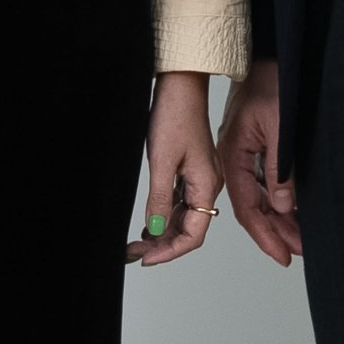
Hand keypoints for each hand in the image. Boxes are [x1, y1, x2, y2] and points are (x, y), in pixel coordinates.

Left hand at [128, 72, 220, 265]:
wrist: (180, 85)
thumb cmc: (175, 115)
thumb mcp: (162, 161)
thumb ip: (160, 199)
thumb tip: (157, 231)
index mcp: (207, 186)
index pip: (193, 235)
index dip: (170, 251)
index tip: (147, 258)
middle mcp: (207, 186)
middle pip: (189, 229)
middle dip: (163, 245)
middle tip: (135, 252)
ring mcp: (200, 178)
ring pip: (184, 217)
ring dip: (162, 232)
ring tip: (138, 241)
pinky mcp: (190, 169)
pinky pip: (180, 202)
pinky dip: (164, 214)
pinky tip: (150, 221)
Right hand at [216, 59, 300, 265]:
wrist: (268, 54)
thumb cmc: (270, 82)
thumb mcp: (279, 126)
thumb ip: (279, 168)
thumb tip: (280, 205)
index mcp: (231, 157)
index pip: (247, 208)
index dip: (266, 235)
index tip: (283, 256)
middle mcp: (233, 160)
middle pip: (253, 207)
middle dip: (276, 232)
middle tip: (299, 251)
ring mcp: (243, 154)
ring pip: (259, 197)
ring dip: (279, 219)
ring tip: (301, 238)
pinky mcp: (254, 147)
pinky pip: (264, 181)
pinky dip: (279, 199)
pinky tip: (293, 210)